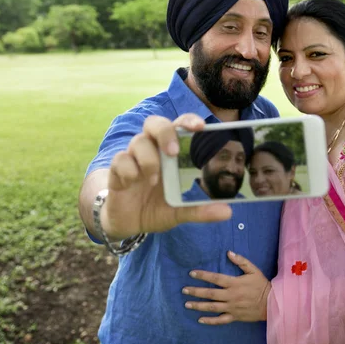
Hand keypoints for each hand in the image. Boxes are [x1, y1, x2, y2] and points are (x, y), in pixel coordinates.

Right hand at [102, 113, 231, 239]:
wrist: (128, 222)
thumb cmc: (157, 208)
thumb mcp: (179, 212)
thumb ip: (200, 210)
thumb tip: (227, 212)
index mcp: (170, 152)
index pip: (179, 126)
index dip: (188, 121)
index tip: (200, 126)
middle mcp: (152, 149)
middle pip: (155, 123)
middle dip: (165, 132)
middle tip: (174, 152)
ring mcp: (133, 157)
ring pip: (138, 141)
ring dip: (149, 159)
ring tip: (155, 180)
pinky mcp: (117, 169)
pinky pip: (121, 160)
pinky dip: (129, 171)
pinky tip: (132, 184)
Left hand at [182, 251, 270, 324]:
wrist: (271, 303)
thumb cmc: (261, 285)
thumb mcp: (253, 270)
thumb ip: (241, 261)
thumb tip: (229, 252)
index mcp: (234, 283)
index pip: (215, 278)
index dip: (203, 275)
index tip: (191, 273)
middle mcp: (231, 296)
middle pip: (210, 293)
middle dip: (195, 291)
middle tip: (184, 290)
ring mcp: (231, 307)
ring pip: (212, 307)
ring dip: (198, 305)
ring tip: (187, 304)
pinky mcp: (234, 316)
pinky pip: (220, 320)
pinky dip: (210, 321)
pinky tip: (200, 320)